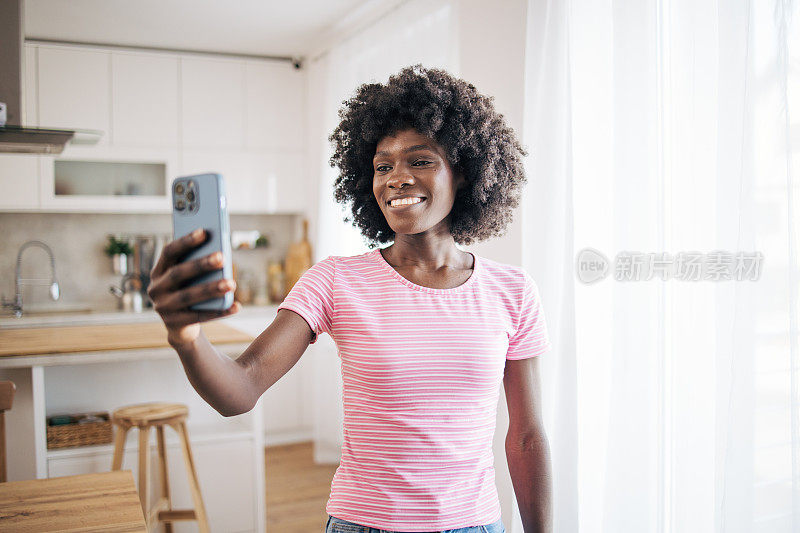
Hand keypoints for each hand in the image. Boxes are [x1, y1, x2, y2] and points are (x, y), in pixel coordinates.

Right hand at [147, 228, 239, 345]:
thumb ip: (197, 263)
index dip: (185, 241)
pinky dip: (219, 311)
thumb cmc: (189, 290)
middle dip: (201, 264)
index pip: (169, 252)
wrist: (180, 325)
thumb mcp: (189, 277)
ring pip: (188, 296)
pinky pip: (200, 316)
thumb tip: (221, 252)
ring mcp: (162, 307)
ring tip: (232, 284)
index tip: (204, 232)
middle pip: (178, 273)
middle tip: (222, 257)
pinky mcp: (174, 324)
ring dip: (211, 289)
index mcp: (158, 271)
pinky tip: (236, 306)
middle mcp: (156, 288)